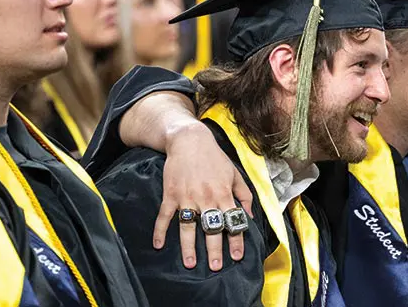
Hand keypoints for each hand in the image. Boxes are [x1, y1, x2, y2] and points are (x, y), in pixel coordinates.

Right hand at [156, 122, 253, 270]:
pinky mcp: (171, 194)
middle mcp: (206, 198)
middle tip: (215, 266)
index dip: (236, 240)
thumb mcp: (235, 173)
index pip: (232, 221)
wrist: (190, 140)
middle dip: (214, 249)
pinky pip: (164, 216)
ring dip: (189, 246)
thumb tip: (249, 215)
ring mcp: (187, 197)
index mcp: (224, 194)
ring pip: (188, 227)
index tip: (237, 256)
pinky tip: (158, 245)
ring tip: (190, 264)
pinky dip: (160, 231)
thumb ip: (244, 195)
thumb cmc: (215, 158)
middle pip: (211, 228)